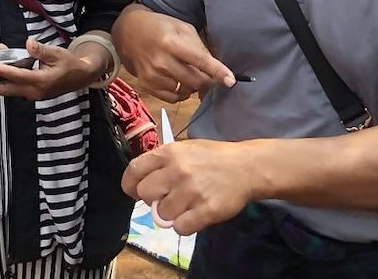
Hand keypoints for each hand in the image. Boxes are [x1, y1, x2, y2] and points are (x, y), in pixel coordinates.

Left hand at [0, 38, 105, 99]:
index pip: (20, 76)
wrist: (80, 76)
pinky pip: (14, 87)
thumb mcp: (57, 53)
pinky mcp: (31, 92)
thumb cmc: (69, 64)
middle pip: (8, 90)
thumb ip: (41, 50)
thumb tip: (29, 43)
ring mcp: (32, 93)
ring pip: (9, 91)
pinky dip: (3, 82)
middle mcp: (35, 91)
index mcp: (42, 81)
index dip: (6, 71)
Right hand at [113, 5, 234, 102]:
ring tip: (190, 74)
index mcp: (171, 42)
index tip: (231, 80)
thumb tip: (216, 69)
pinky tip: (179, 82)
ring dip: (193, 86)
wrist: (129, 32)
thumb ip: (199, 48)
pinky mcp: (146, 85)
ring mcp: (152, 75)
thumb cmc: (160, 27)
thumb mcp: (182, 28)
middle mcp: (160, 61)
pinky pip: (172, 98)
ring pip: (185, 91)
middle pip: (195, 80)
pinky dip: (181, 93)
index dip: (218, 72)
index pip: (200, 61)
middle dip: (208, 81)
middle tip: (212, 77)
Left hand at [122, 139, 255, 235]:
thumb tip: (140, 182)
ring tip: (186, 204)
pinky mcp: (206, 210)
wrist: (247, 167)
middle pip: (145, 194)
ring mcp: (192, 192)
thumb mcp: (184, 149)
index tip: (133, 191)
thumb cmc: (213, 157)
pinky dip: (185, 225)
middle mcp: (177, 171)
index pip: (134, 170)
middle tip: (166, 197)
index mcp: (169, 153)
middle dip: (152, 199)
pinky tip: (194, 214)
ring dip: (171, 213)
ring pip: (162, 214)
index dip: (130, 184)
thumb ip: (162, 162)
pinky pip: (180, 228)